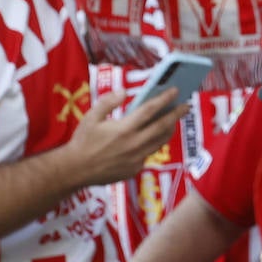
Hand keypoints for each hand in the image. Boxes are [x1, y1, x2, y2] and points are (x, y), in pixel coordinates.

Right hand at [62, 89, 188, 187]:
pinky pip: (149, 153)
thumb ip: (108, 102)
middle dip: (176, 114)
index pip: (150, 110)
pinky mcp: (134, 169)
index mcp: (124, 129)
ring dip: (169, 129)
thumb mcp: (91, 117)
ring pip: (160, 141)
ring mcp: (136, 158)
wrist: (74, 171)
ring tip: (174, 120)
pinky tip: (154, 136)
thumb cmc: (82, 141)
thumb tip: (124, 92)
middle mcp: (134, 144)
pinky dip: (154, 143)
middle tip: (187, 105)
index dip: (165, 99)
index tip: (176, 90)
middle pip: (162, 126)